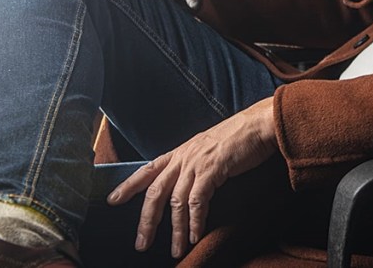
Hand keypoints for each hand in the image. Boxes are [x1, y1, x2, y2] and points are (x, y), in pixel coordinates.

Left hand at [106, 98, 277, 259]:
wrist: (259, 124)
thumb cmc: (239, 136)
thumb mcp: (209, 146)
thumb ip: (196, 161)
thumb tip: (191, 181)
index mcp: (181, 151)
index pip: (147, 169)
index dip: (128, 185)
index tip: (112, 200)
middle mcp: (184, 157)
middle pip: (155, 192)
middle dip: (146, 221)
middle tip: (141, 244)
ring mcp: (197, 163)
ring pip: (176, 202)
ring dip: (176, 229)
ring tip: (176, 249)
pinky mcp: (212, 170)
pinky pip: (197, 201)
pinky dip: (195, 221)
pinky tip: (195, 235)